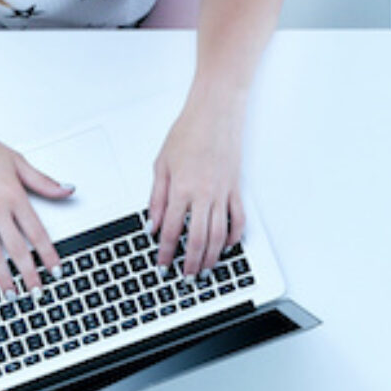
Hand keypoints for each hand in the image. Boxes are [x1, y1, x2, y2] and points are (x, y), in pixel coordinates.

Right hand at [0, 114, 71, 295]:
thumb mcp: (16, 161)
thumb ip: (43, 181)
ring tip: (11, 293)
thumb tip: (67, 190)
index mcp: (13, 195)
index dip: (48, 255)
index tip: (55, 270)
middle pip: (16, 250)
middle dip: (28, 275)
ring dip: (3, 277)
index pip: (37, 233)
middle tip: (36, 291)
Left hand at [149, 97, 245, 277]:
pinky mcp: (236, 190)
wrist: (215, 113)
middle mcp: (203, 195)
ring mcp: (223, 194)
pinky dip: (235, 237)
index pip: (172, 230)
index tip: (163, 265)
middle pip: (198, 240)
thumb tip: (152, 224)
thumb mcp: (161, 164)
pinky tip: (229, 246)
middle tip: (186, 277)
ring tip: (206, 270)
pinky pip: (238, 220)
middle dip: (191, 263)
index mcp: (181, 189)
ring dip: (212, 257)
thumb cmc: (188, 132)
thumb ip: (156, 197)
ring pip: (219, 235)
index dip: (166, 253)